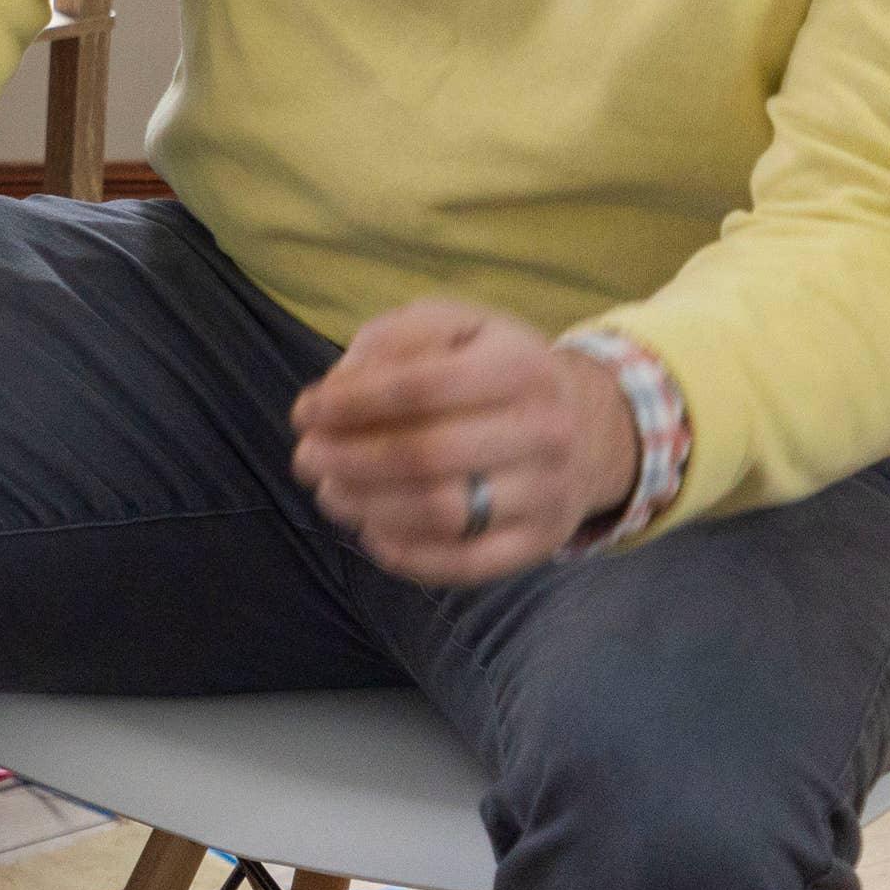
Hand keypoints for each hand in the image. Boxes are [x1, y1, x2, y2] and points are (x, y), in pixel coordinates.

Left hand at [288, 299, 638, 585]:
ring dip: (367, 507)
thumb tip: (337, 390)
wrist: (586, 427)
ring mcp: (549, 493)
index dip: (349, 403)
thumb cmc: (492, 368)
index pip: (420, 387)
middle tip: (304, 459)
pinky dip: (407, 555)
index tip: (303, 412)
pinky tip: (370, 531)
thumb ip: (392, 341)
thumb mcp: (452, 326)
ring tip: (329, 492)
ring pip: (443, 513)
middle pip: (427, 455)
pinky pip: (466, 563)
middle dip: (348, 459)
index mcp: (520, 366)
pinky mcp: (542, 543)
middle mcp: (546, 431)